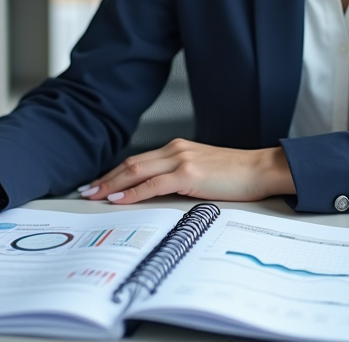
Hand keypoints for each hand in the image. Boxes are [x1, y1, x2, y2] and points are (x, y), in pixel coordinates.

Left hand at [79, 139, 295, 204]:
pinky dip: (132, 192)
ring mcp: (181, 160)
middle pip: (131, 164)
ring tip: (94, 196)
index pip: (138, 161)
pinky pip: (152, 184)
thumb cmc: (238, 174)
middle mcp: (176, 149)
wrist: (261, 169)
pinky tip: (118, 199)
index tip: (99, 184)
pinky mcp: (188, 173)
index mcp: (178, 148)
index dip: (115, 173)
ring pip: (136, 171)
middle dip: (106, 179)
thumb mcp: (204, 172)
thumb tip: (160, 193)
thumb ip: (181, 176)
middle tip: (86, 191)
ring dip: (111, 185)